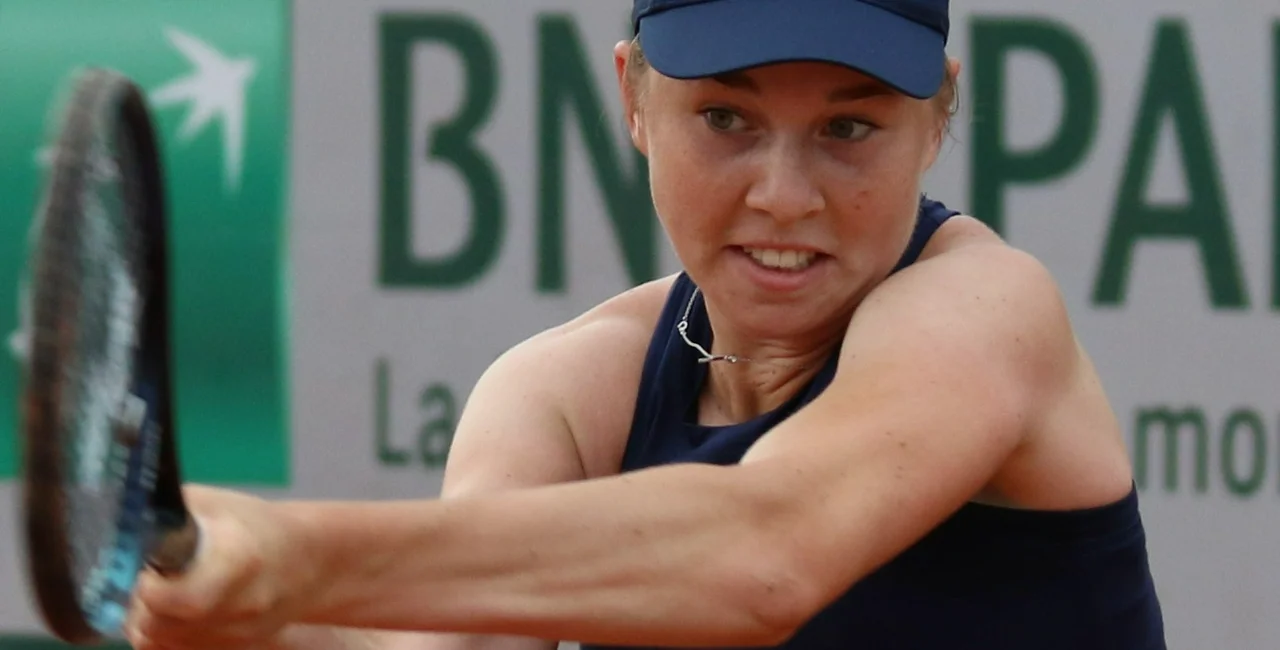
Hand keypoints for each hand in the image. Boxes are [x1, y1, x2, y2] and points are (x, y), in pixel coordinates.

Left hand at [125, 486, 319, 649]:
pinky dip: (165, 634)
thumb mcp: (212, 503)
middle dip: (138, 605)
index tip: (147, 567)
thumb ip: (166, 514)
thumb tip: (119, 524)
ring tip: (161, 592)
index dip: (148, 586)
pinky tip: (175, 611)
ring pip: (159, 644)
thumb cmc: (254, 525)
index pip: (178, 598)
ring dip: (148, 621)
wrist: (304, 561)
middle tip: (145, 580)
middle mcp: (241, 607)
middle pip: (157, 627)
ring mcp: (237, 636)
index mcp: (239, 560)